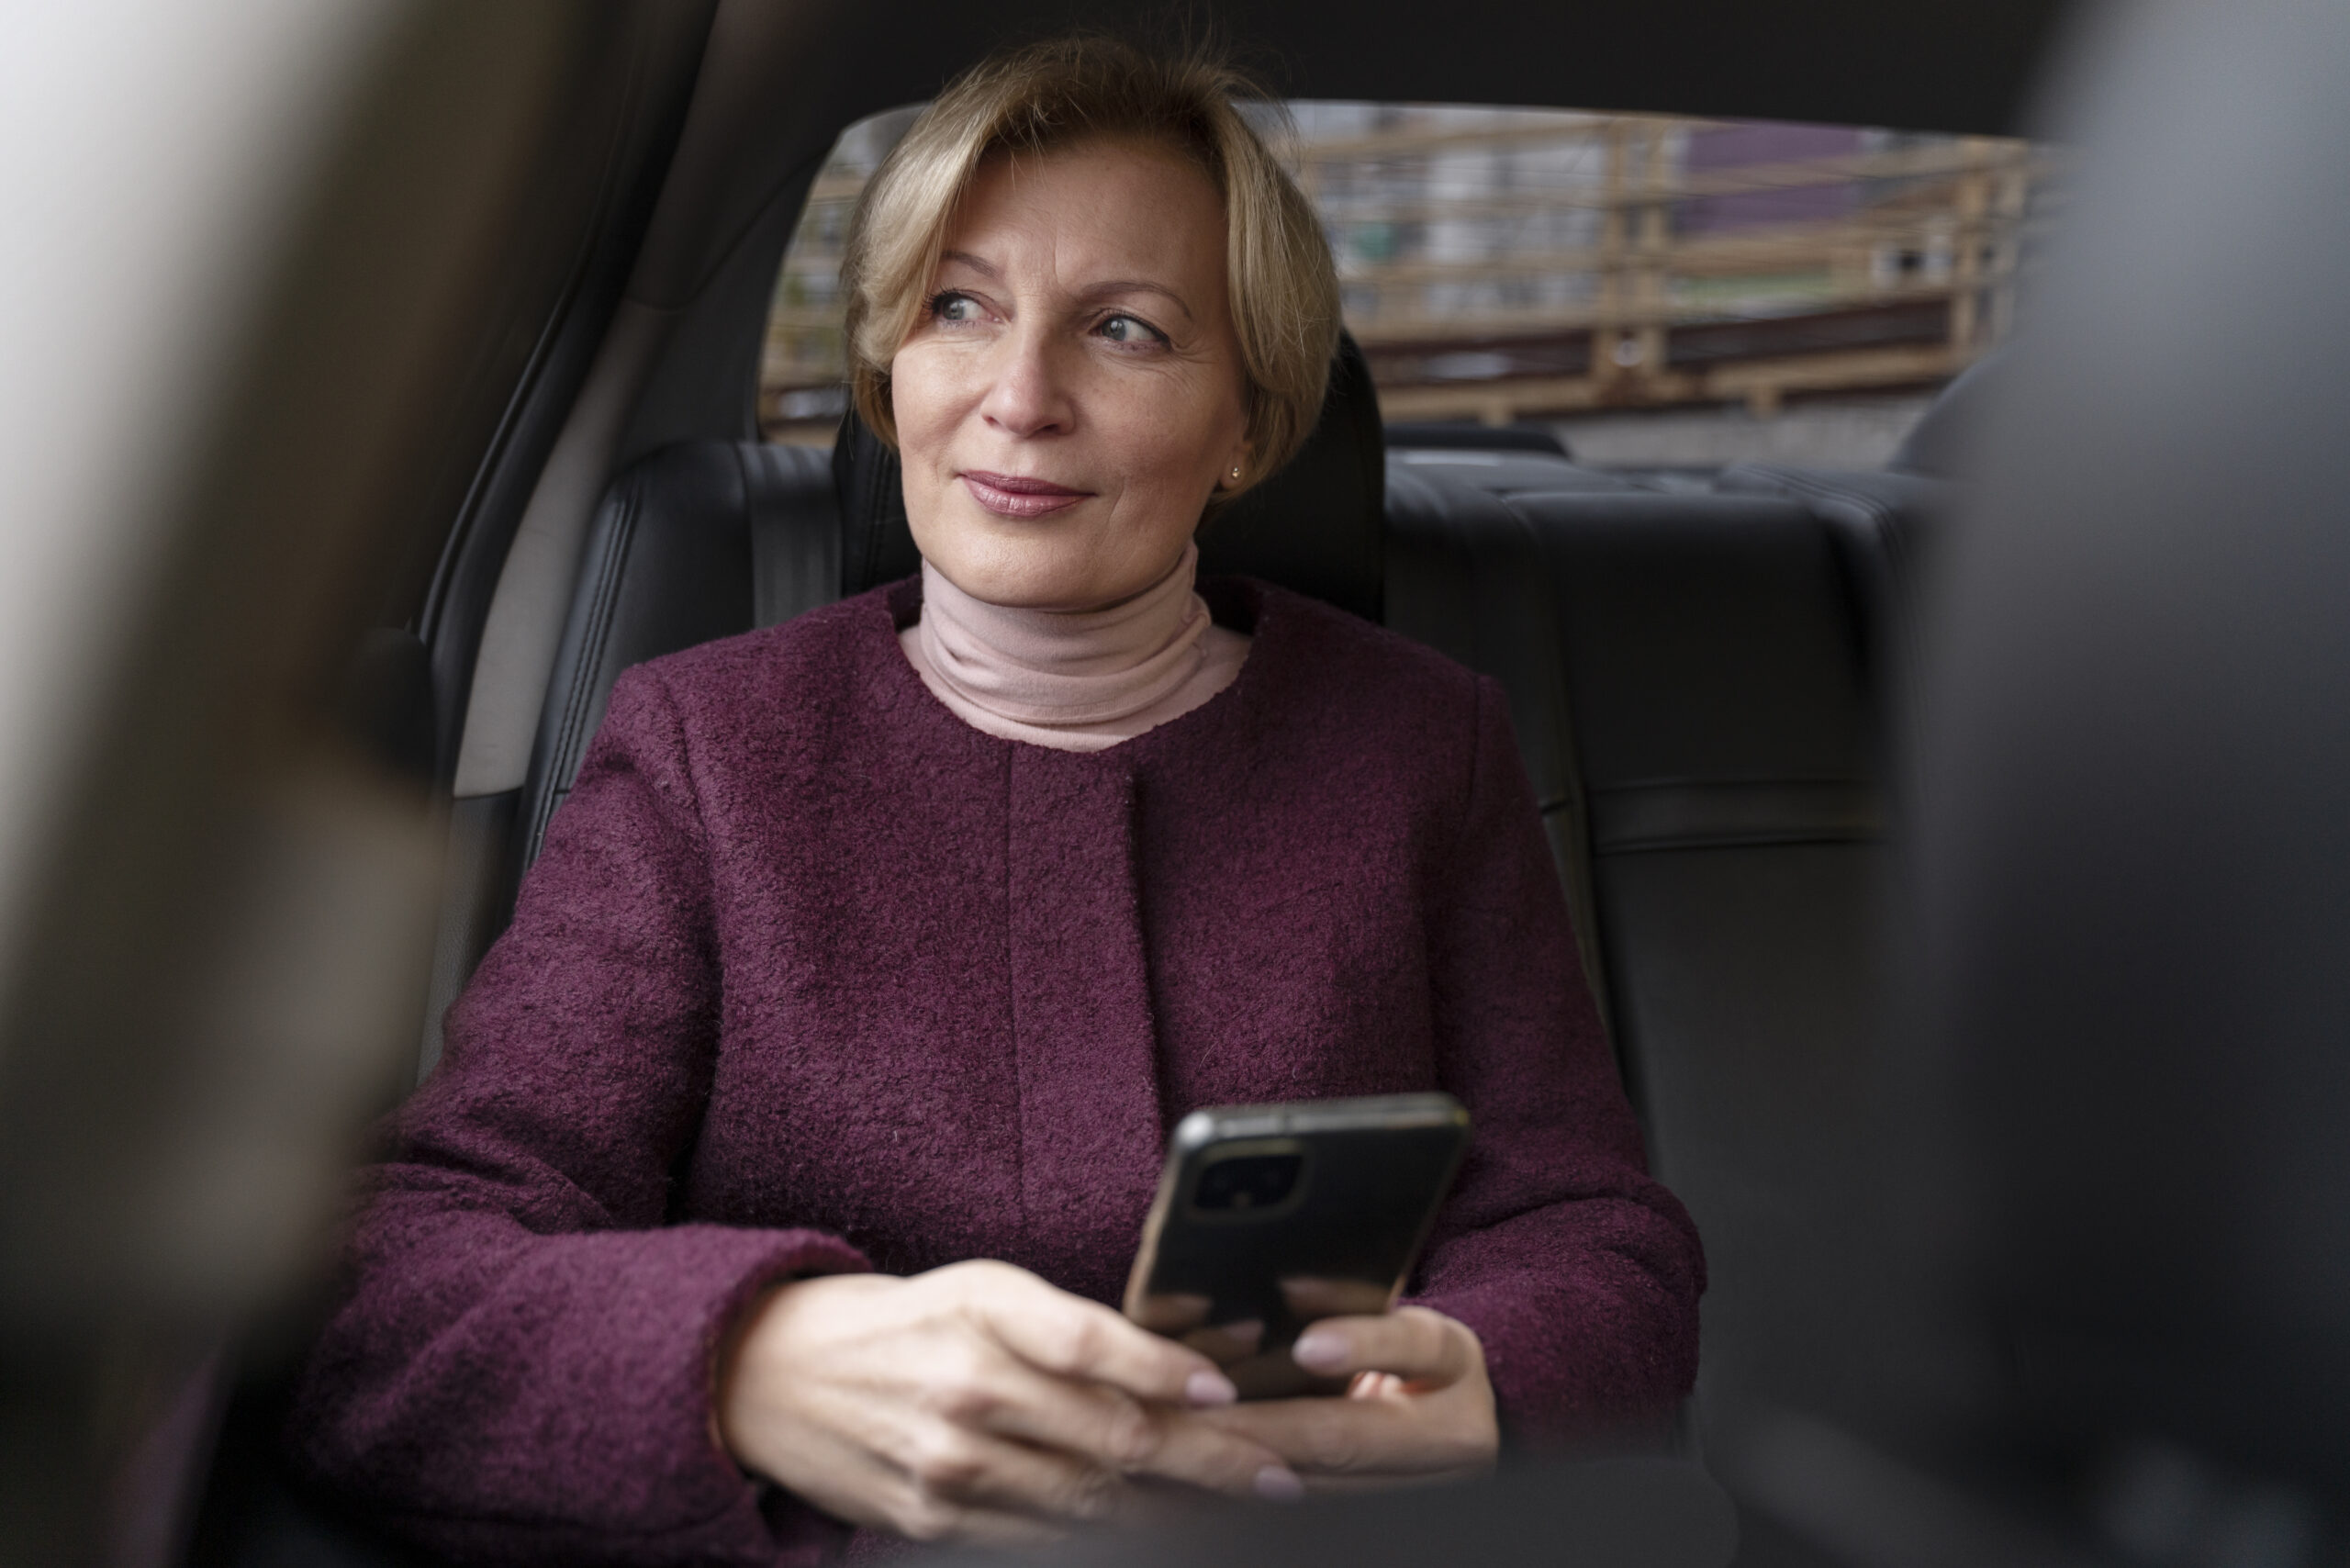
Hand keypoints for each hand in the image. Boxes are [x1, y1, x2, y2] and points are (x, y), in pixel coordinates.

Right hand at [715, 1260, 1301, 1544]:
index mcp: (983, 1311)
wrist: (773, 1378)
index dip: (1165, 1369)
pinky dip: (1109, 1537)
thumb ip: (1071, 1326)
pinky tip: (1160, 1532)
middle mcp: (968, 1389)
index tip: (1226, 1391)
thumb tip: (1184, 1364)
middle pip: (1112, 1435)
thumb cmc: (905, 1322)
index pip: (1090, 1341)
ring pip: (1091, 1500)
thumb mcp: (982, 1291)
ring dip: (1178, 1510)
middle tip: (1280, 1472)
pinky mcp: (935, 1523)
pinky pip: (1044, 1538)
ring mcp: (952, 1466)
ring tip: (1246, 1508)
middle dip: (1211, 1461)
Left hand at [1192, 1307, 1498, 1488]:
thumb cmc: (1396, 1348)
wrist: (1440, 1413)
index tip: (1307, 1347)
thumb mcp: (1390, 1316)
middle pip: (1351, 1433)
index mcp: (1454, 1361)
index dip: (1360, 1345)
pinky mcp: (1388, 1512)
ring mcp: (1427, 1485)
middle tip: (1200, 1409)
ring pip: (1323, 1482)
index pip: (1413, 1344)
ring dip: (1248, 1461)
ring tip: (1192, 1439)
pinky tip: (1213, 1470)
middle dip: (1265, 1425)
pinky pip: (1313, 1502)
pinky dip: (1257, 1484)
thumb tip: (1275, 1289)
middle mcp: (1455, 1430)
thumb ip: (1343, 1306)